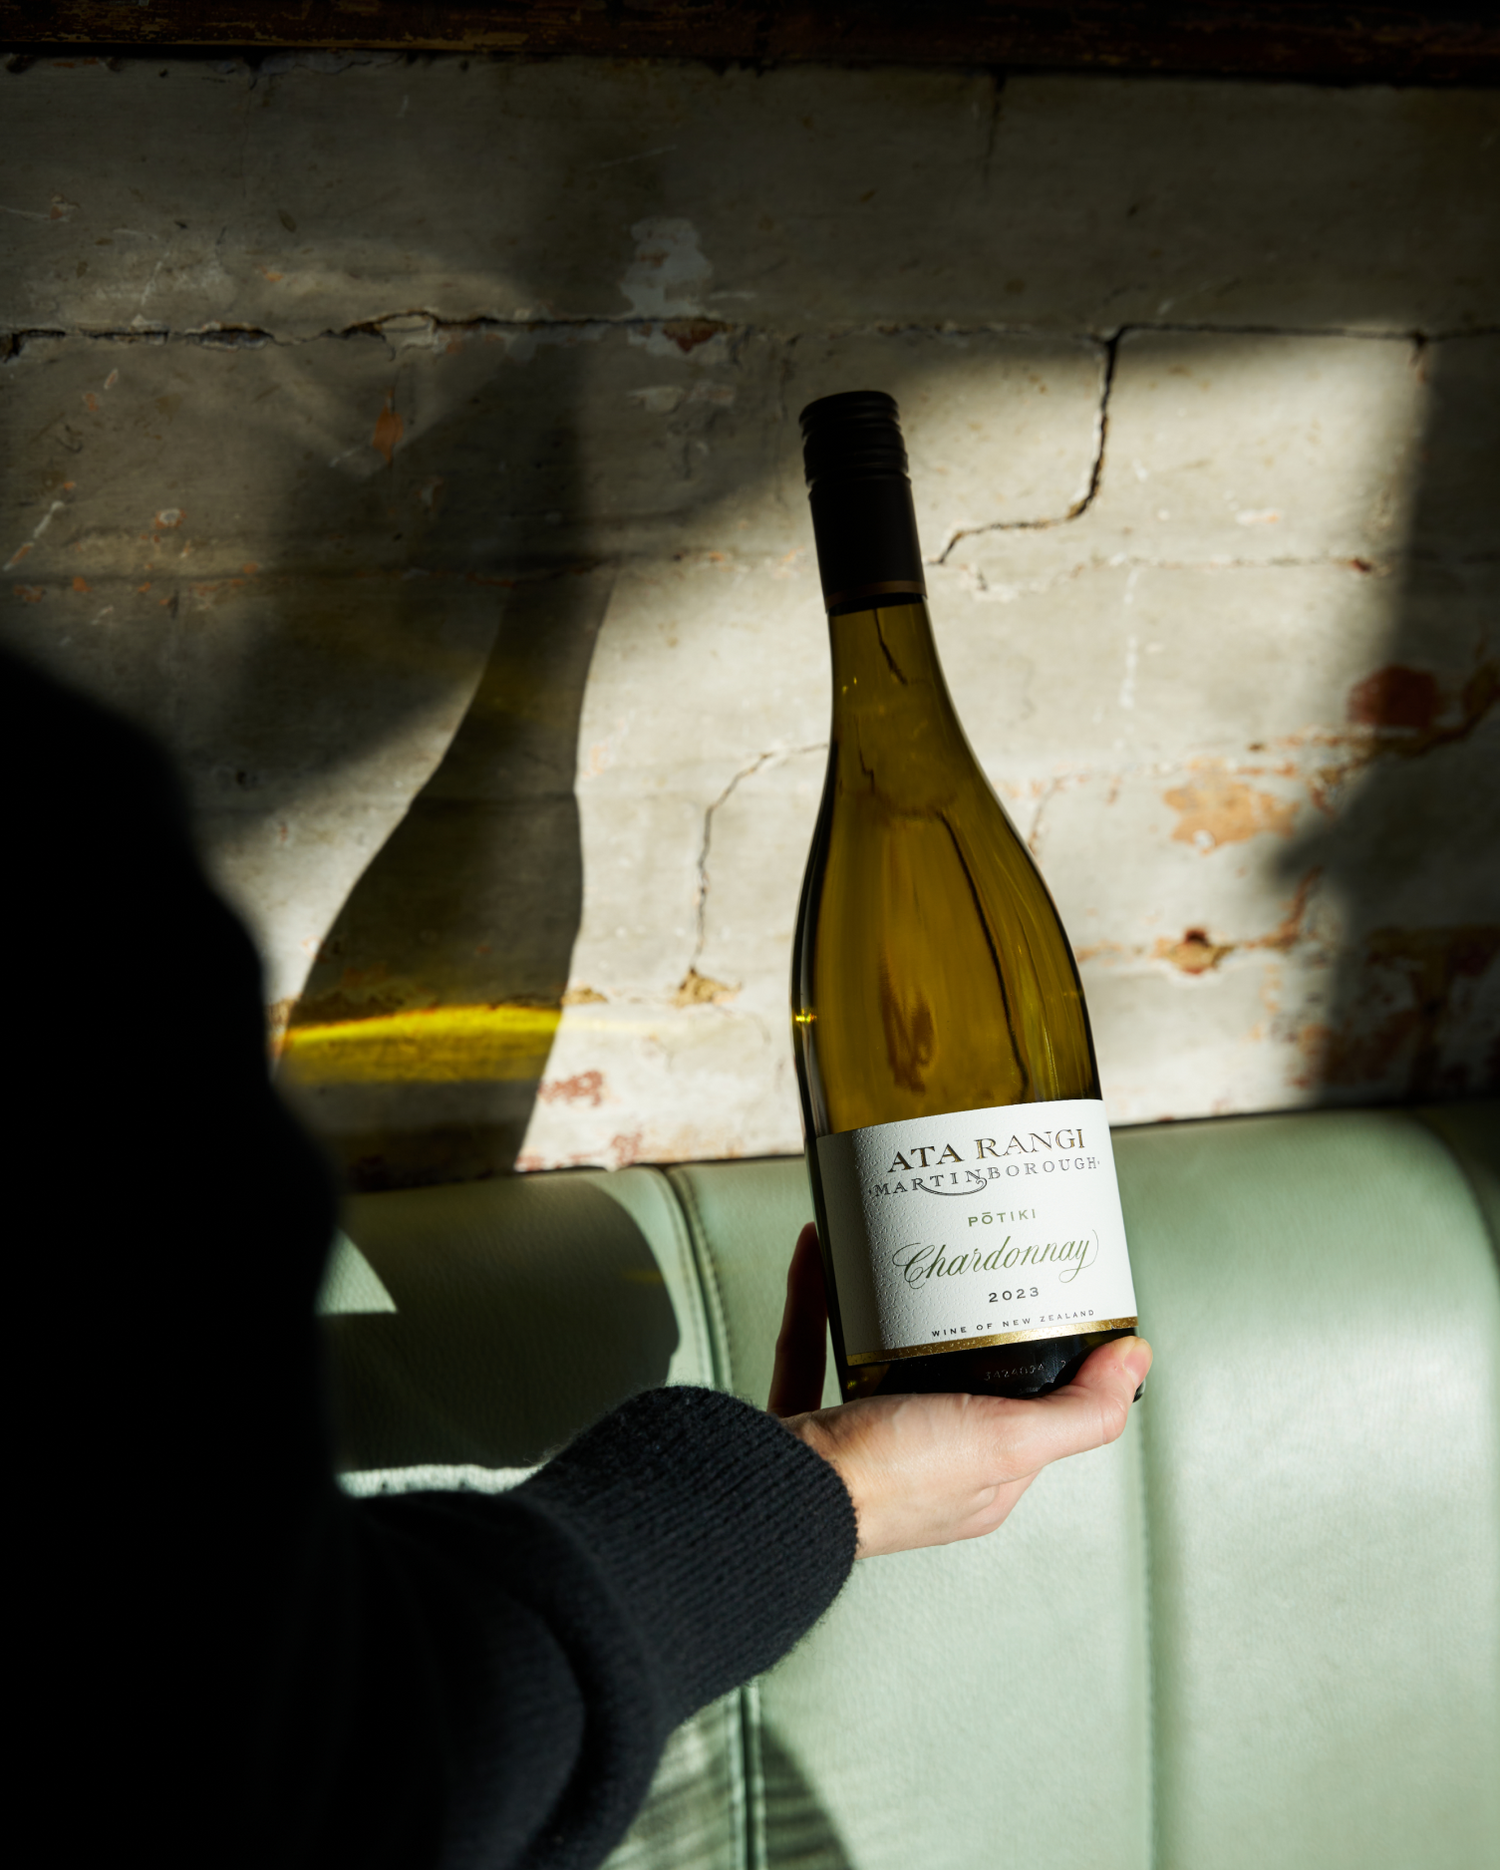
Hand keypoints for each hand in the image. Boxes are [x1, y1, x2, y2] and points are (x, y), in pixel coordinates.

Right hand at [769, 1223, 1151, 1558]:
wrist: (773, 1492)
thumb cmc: (891, 1476)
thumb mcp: (1004, 1441)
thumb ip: (1079, 1411)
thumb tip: (1138, 1358)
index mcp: (980, 1479)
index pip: (1030, 1410)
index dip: (1043, 1353)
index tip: (1041, 1286)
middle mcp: (921, 1464)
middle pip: (949, 1373)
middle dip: (953, 1311)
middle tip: (961, 1245)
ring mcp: (857, 1442)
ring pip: (876, 1354)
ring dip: (882, 1297)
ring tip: (893, 1239)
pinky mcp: (803, 1419)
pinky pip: (810, 1344)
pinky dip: (817, 1295)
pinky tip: (819, 1245)